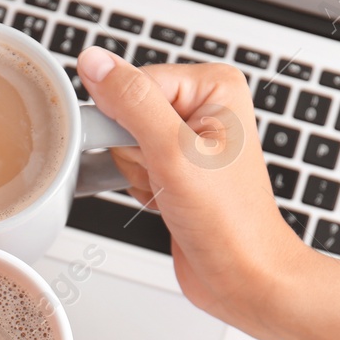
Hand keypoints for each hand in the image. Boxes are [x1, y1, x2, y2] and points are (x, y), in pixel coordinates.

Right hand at [76, 47, 308, 339]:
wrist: (243, 277)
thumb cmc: (231, 221)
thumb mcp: (174, 152)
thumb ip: (131, 101)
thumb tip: (96, 62)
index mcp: (214, 86)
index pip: (135, 81)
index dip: (129, 120)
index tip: (148, 150)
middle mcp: (203, 107)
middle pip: (127, 111)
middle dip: (135, 151)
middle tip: (167, 175)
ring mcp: (188, 140)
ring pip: (124, 142)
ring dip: (137, 173)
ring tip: (171, 192)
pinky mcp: (175, 168)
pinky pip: (130, 165)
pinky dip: (139, 187)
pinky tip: (166, 200)